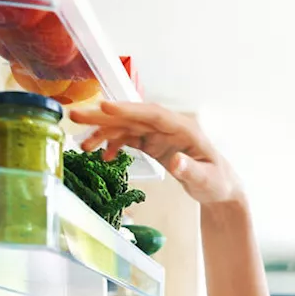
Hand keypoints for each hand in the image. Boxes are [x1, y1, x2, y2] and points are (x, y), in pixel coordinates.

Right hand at [69, 102, 242, 205]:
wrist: (218, 188)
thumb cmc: (217, 182)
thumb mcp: (207, 180)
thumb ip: (190, 170)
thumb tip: (175, 162)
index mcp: (184, 128)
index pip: (153, 114)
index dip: (129, 110)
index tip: (105, 107)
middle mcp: (169, 127)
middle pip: (133, 117)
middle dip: (104, 116)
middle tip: (76, 115)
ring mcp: (159, 134)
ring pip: (126, 127)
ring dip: (103, 133)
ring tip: (82, 145)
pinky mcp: (153, 143)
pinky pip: (129, 139)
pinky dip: (114, 145)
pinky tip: (103, 156)